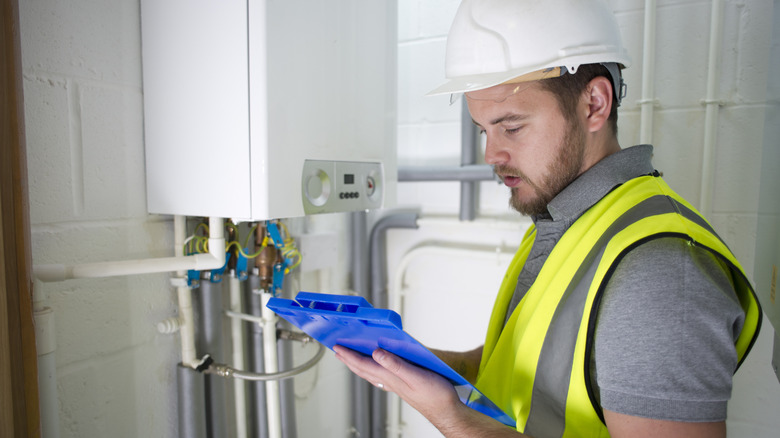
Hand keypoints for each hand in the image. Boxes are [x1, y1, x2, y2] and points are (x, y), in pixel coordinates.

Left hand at [332, 345, 461, 424]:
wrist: (447, 412)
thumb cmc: (435, 395)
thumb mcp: (416, 376)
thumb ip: (396, 364)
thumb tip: (376, 352)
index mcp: (390, 378)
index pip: (364, 364)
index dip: (349, 356)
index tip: (338, 347)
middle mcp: (390, 382)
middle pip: (363, 370)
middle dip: (349, 360)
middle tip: (338, 351)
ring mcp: (395, 386)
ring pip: (371, 374)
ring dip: (358, 365)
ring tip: (351, 358)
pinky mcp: (403, 387)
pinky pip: (381, 377)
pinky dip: (372, 370)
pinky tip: (375, 368)